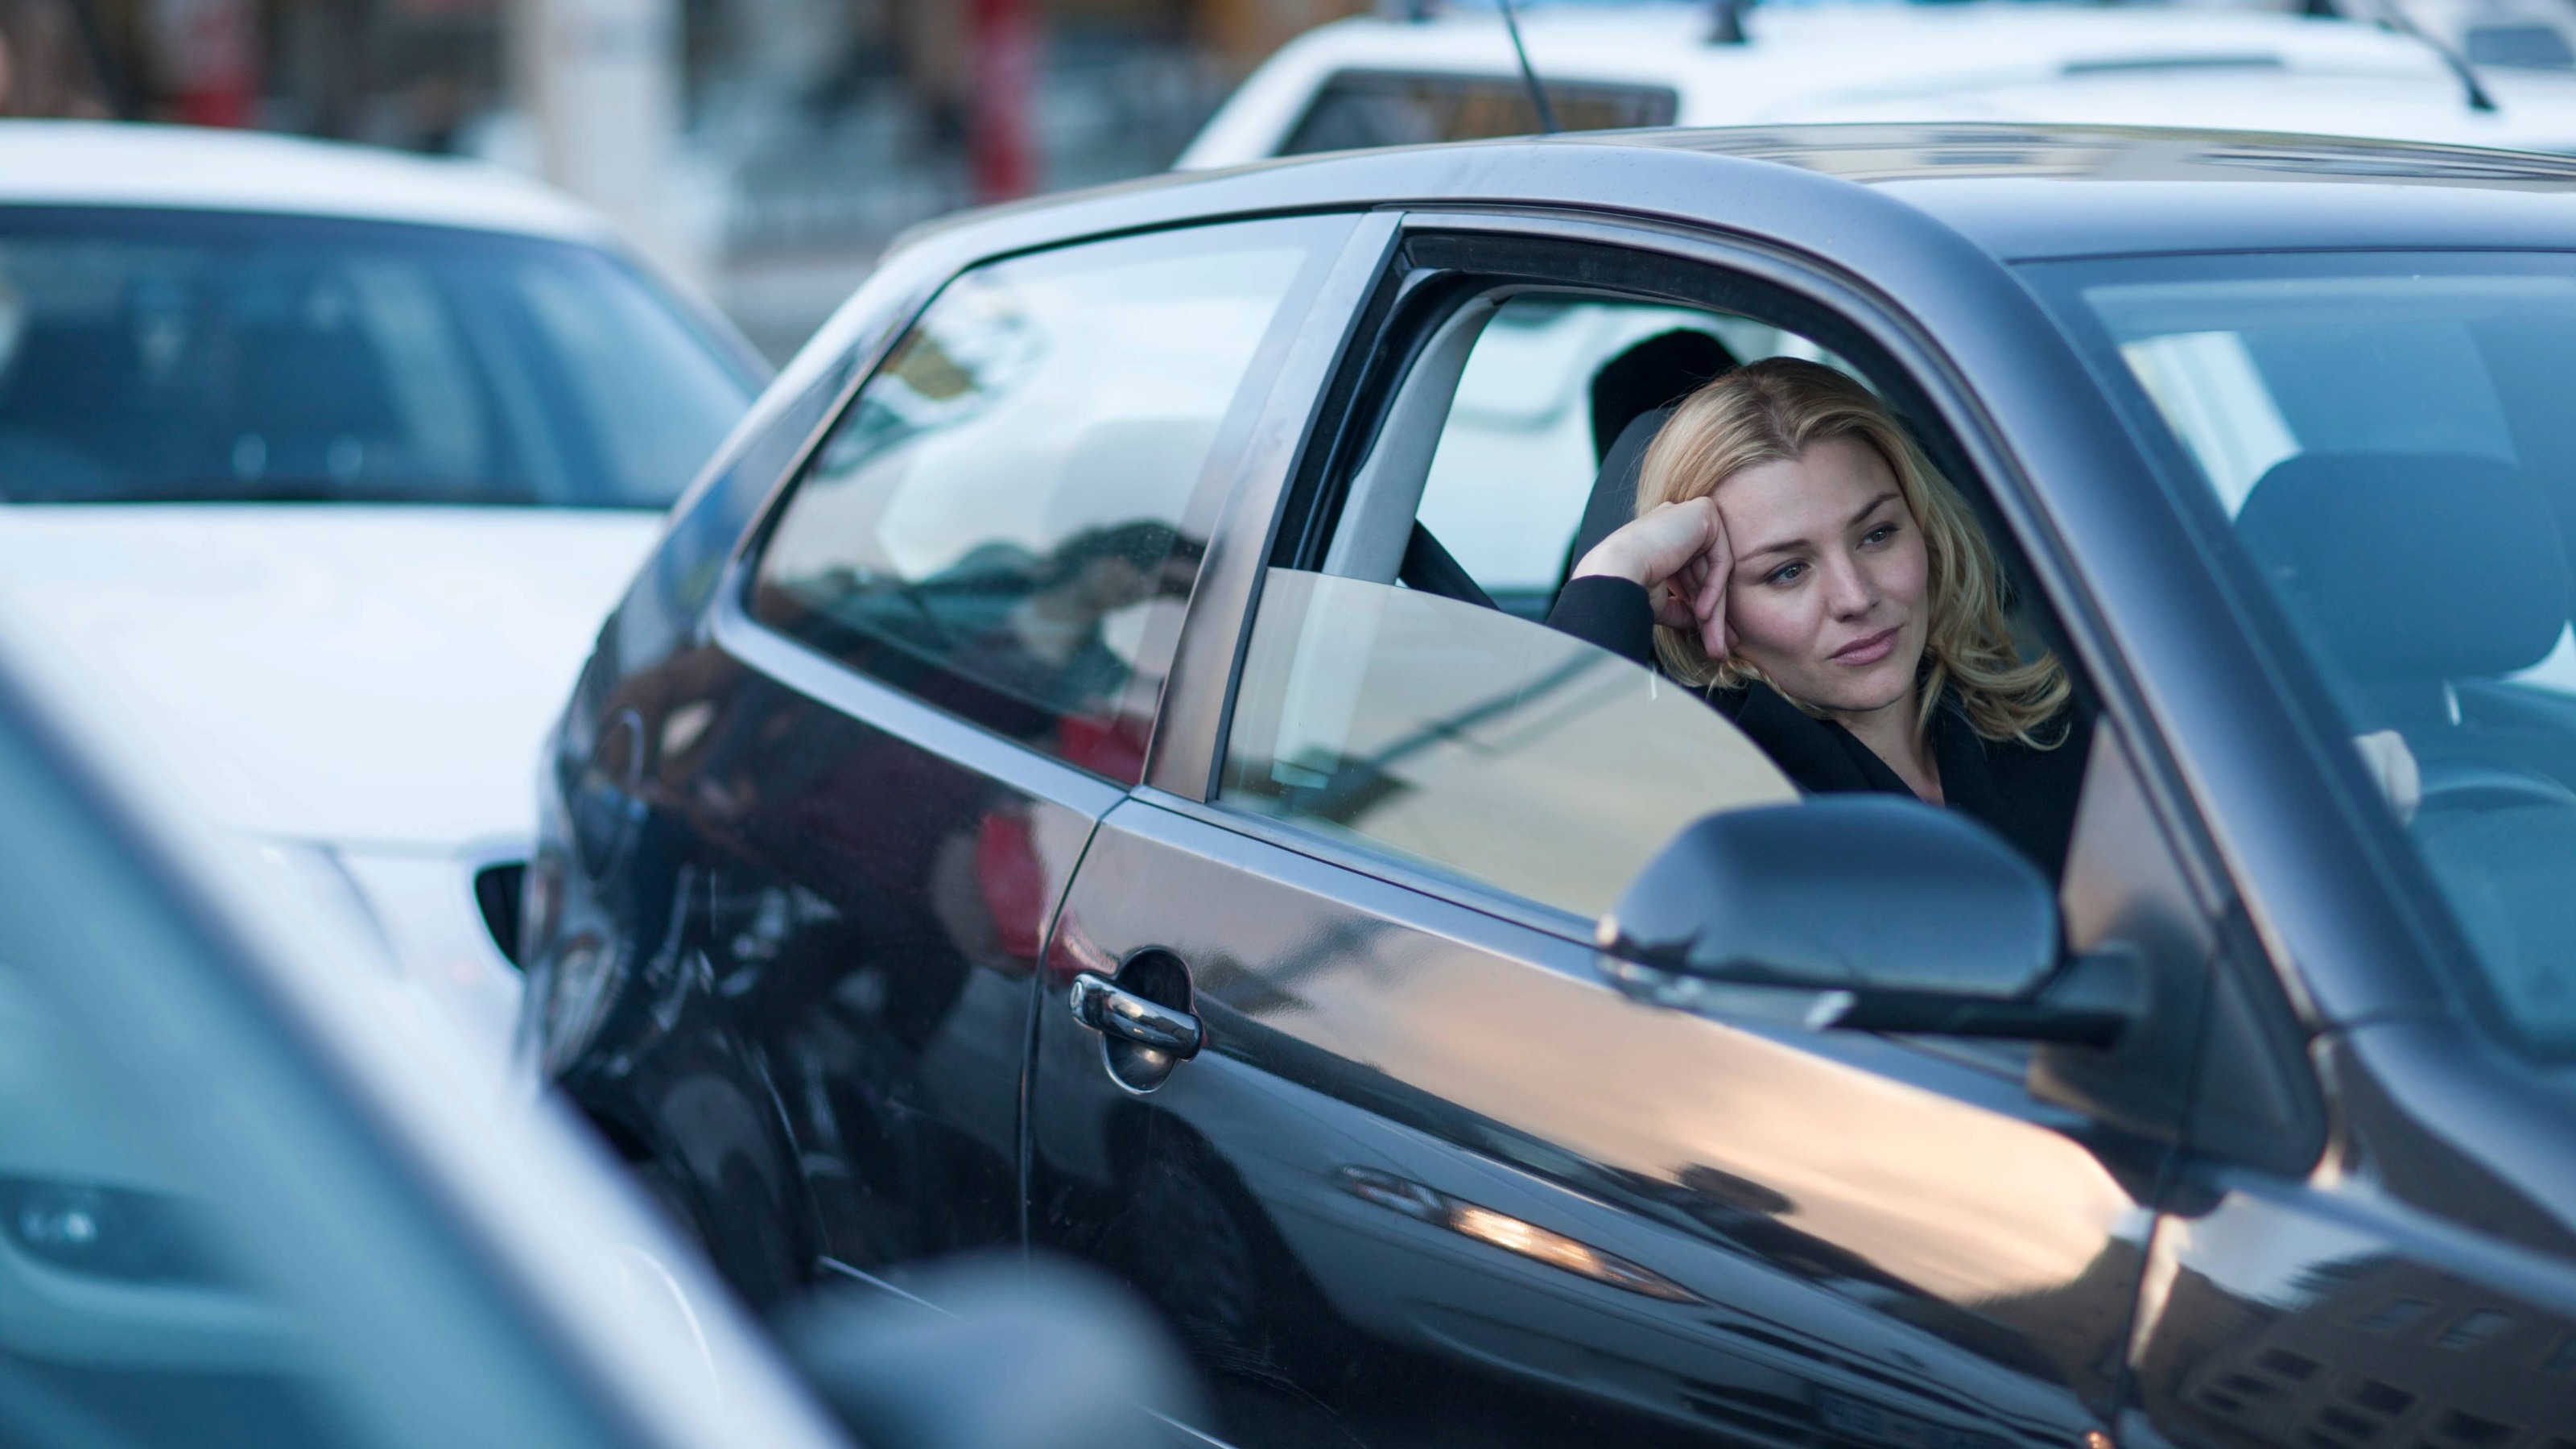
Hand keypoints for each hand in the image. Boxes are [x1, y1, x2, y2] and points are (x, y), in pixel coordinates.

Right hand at [1572, 497, 1731, 658]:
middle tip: (1721, 647)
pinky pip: (1721, 557)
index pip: (1691, 574)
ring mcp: (1690, 516)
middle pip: (1705, 575)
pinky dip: (1715, 588)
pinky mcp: (1703, 512)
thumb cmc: (1626, 586)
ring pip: (1715, 571)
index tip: (1713, 638)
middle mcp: (1677, 524)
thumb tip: (1704, 621)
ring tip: (1715, 642)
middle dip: (1715, 614)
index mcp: (1663, 537)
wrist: (1614, 572)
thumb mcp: (1661, 601)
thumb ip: (1683, 606)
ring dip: (1716, 611)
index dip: (1702, 606)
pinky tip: (1703, 612)